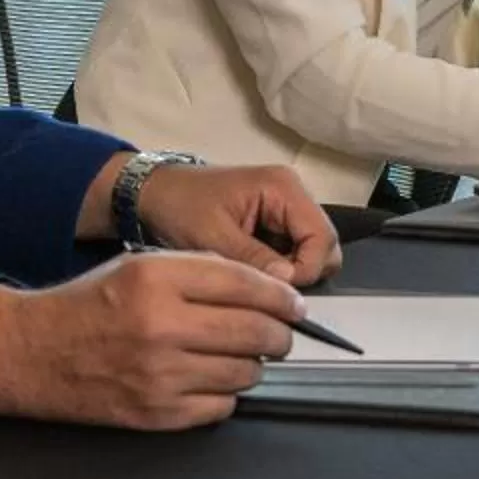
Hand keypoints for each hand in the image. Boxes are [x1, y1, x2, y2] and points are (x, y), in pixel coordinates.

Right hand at [0, 253, 302, 429]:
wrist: (30, 353)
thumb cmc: (87, 306)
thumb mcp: (140, 265)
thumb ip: (201, 272)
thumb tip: (266, 290)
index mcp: (157, 279)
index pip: (246, 285)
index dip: (281, 297)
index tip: (294, 304)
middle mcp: (160, 326)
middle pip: (255, 332)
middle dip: (279, 334)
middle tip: (280, 333)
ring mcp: (158, 375)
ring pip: (244, 373)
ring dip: (251, 365)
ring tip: (237, 355)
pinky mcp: (155, 414)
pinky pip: (220, 409)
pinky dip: (224, 395)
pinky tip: (208, 380)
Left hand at [136, 163, 343, 285]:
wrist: (154, 193)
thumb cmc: (180, 207)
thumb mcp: (213, 237)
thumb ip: (253, 260)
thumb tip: (286, 288)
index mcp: (282, 188)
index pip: (322, 237)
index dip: (306, 269)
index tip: (274, 290)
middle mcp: (292, 194)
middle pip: (324, 244)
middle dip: (303, 272)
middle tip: (265, 288)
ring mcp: (285, 207)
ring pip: (312, 251)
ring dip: (291, 272)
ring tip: (255, 281)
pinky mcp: (275, 222)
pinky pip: (294, 251)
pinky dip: (280, 268)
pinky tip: (253, 273)